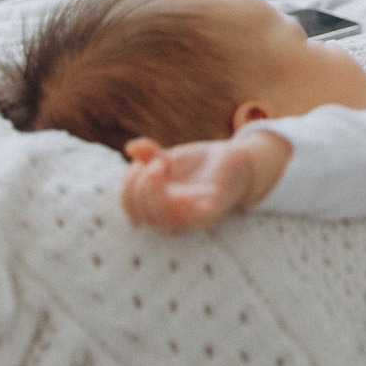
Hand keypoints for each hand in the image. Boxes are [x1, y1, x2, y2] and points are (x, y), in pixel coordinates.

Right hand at [120, 132, 289, 232]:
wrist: (238, 160)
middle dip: (140, 186)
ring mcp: (191, 216)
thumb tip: (130, 148)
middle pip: (143, 214)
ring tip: (162, 164)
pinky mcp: (211, 212)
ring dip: (155, 191)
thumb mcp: (170, 157)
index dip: (127, 187)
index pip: (131, 207)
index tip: (138, 163)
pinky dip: (182, 203)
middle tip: (156, 162)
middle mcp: (172, 216)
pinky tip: (181, 185)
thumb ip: (150, 155)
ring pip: (163, 217)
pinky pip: (193, 216)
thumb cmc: (200, 164)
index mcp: (158, 205)